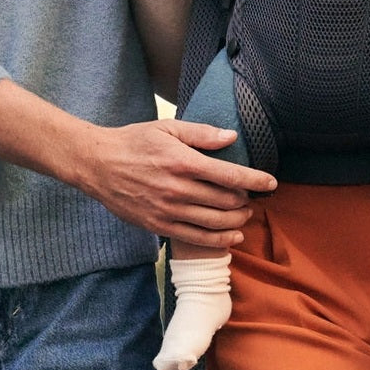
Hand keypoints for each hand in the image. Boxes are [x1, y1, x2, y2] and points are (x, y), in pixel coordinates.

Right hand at [76, 119, 277, 248]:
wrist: (98, 164)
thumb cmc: (135, 141)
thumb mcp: (168, 128)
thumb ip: (202, 133)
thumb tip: (231, 138)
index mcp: (183, 161)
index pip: (229, 175)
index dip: (255, 180)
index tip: (271, 182)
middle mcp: (178, 189)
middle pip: (225, 201)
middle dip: (246, 201)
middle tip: (254, 197)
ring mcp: (168, 210)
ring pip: (214, 222)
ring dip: (236, 221)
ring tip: (246, 216)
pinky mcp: (158, 226)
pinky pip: (195, 238)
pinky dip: (218, 241)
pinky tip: (232, 237)